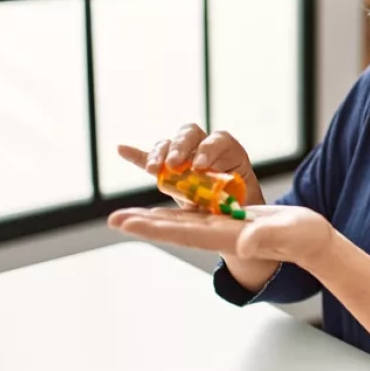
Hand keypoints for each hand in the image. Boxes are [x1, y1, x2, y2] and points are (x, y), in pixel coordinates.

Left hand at [107, 204, 334, 269]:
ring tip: (126, 214)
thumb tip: (246, 242)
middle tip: (112, 219)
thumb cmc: (304, 238)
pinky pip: (194, 213)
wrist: (312, 241)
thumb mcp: (288, 234)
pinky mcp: (229, 220)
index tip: (124, 223)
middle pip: (172, 228)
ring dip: (152, 217)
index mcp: (227, 236)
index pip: (181, 232)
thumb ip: (266, 237)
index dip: (151, 227)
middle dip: (142, 223)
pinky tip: (161, 204)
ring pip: (179, 221)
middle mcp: (218, 233)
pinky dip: (174, 209)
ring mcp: (222, 227)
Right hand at [117, 123, 265, 207]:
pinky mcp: (166, 172)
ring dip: (160, 153)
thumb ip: (242, 213)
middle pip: (190, 134)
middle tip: (175, 165)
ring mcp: (184, 158)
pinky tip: (121, 149)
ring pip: (168, 145)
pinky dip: (136, 155)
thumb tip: (247, 236)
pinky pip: (149, 159)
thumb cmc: (244, 210)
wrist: (236, 218)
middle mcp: (205, 149)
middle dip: (180, 146)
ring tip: (155, 169)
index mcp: (230, 153)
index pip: (219, 140)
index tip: (201, 166)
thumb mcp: (247, 208)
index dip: (209, 148)